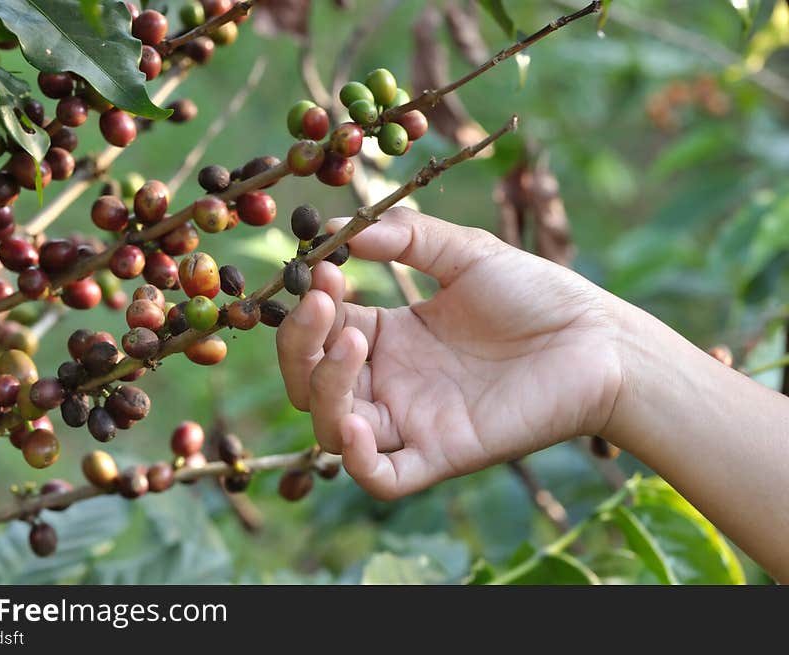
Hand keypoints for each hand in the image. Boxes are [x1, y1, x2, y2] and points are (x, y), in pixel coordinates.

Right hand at [276, 207, 622, 498]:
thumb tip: (341, 231)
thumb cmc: (537, 294)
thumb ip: (407, 237)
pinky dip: (358, 460)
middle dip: (301, 348)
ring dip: (326, 390)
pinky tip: (358, 423)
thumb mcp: (467, 252)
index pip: (321, 332)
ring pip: (334, 429)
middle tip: (325, 306)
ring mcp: (413, 421)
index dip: (310, 306)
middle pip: (312, 384)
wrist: (598, 339)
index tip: (323, 268)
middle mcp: (392, 381)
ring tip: (355, 343)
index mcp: (391, 335)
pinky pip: (384, 478)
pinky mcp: (443, 454)